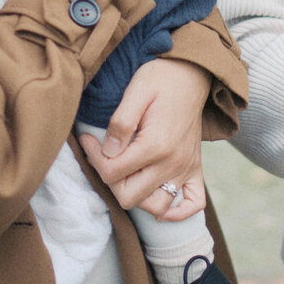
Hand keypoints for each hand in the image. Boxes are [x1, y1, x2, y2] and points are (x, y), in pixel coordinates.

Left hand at [78, 57, 210, 215]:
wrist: (191, 73)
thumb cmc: (161, 79)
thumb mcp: (136, 91)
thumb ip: (120, 123)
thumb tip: (108, 150)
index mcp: (156, 145)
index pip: (113, 173)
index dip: (94, 158)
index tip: (89, 139)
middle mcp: (173, 163)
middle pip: (129, 197)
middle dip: (111, 180)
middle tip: (106, 157)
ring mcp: (186, 168)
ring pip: (155, 207)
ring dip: (137, 195)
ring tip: (127, 172)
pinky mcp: (195, 168)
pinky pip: (192, 204)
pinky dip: (176, 210)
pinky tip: (158, 198)